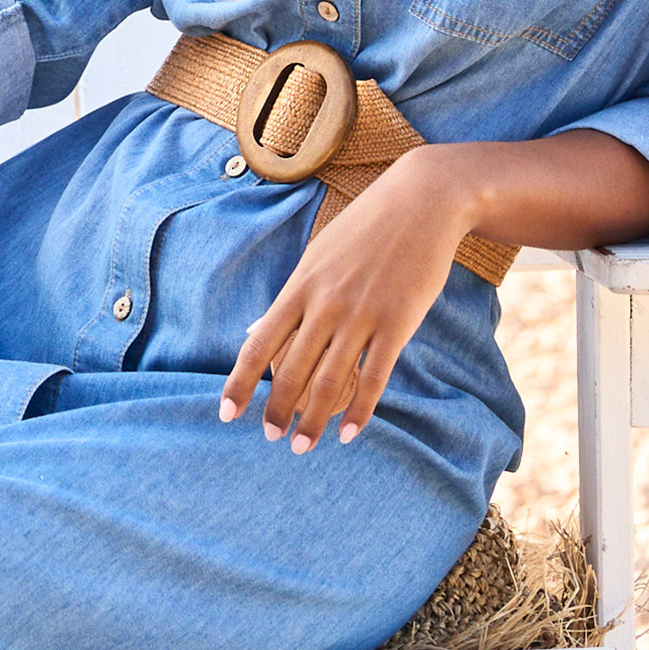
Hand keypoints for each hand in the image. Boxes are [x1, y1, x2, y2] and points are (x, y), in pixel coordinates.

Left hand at [216, 146, 474, 453]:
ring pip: (330, 381)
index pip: (259, 343)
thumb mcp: (318, 256)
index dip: (240, 382)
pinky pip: (375, 377)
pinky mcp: (398, 323)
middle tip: (271, 438)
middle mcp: (325, 303)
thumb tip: (256, 332)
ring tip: (303, 447)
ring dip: (313, 420)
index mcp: (301, 285)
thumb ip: (290, 298)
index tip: (227, 414)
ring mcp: (362, 314)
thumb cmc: (365, 230)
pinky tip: (350, 434)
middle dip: (277, 410)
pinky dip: (360, 411)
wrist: (421, 201)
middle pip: (291, 369)